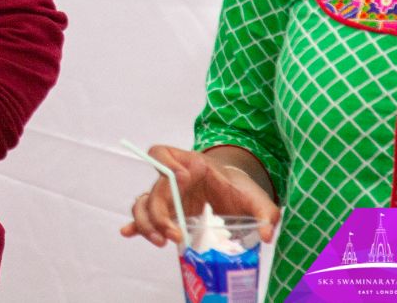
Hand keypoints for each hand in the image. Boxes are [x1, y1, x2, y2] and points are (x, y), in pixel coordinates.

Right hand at [120, 145, 278, 247]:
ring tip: (161, 242)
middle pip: (154, 189)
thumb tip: (266, 235)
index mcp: (191, 165)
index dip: (166, 163)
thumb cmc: (240, 190)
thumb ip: (265, 213)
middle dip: (160, 213)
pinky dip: (136, 225)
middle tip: (176, 234)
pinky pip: (145, 217)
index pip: (164, 153)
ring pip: (144, 204)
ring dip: (147, 222)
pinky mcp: (167, 213)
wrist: (233, 195)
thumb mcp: (257, 198)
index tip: (181, 177)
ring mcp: (168, 197)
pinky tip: (129, 233)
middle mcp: (173, 179)